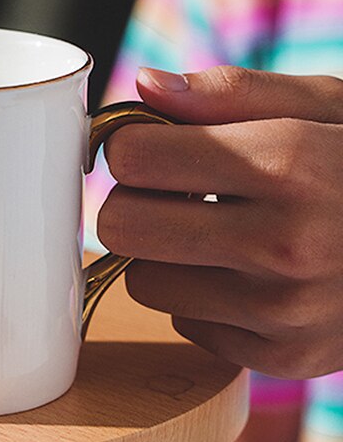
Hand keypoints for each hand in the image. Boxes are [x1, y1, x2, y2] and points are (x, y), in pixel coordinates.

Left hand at [97, 65, 342, 378]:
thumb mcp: (324, 104)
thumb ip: (229, 92)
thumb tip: (143, 85)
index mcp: (289, 165)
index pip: (132, 157)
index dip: (130, 144)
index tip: (147, 144)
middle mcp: (285, 246)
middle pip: (120, 226)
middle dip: (133, 200)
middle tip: (171, 190)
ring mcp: (285, 312)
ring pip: (142, 280)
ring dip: (164, 254)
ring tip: (218, 230)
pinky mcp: (285, 357)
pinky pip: (185, 322)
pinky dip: (201, 297)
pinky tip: (248, 273)